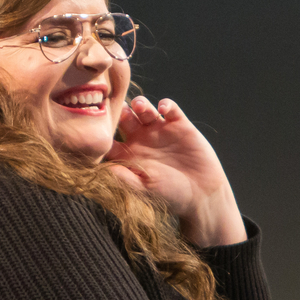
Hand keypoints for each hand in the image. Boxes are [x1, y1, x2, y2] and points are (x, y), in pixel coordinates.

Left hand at [104, 96, 245, 246]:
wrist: (202, 193)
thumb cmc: (170, 195)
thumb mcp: (145, 189)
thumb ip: (125, 178)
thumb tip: (105, 170)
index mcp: (129, 154)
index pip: (110, 139)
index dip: (103, 133)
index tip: (98, 128)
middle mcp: (142, 139)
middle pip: (125, 118)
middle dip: (121, 112)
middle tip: (119, 109)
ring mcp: (160, 130)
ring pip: (145, 109)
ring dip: (141, 104)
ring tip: (140, 106)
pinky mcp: (180, 125)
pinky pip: (170, 109)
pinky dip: (166, 105)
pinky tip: (163, 109)